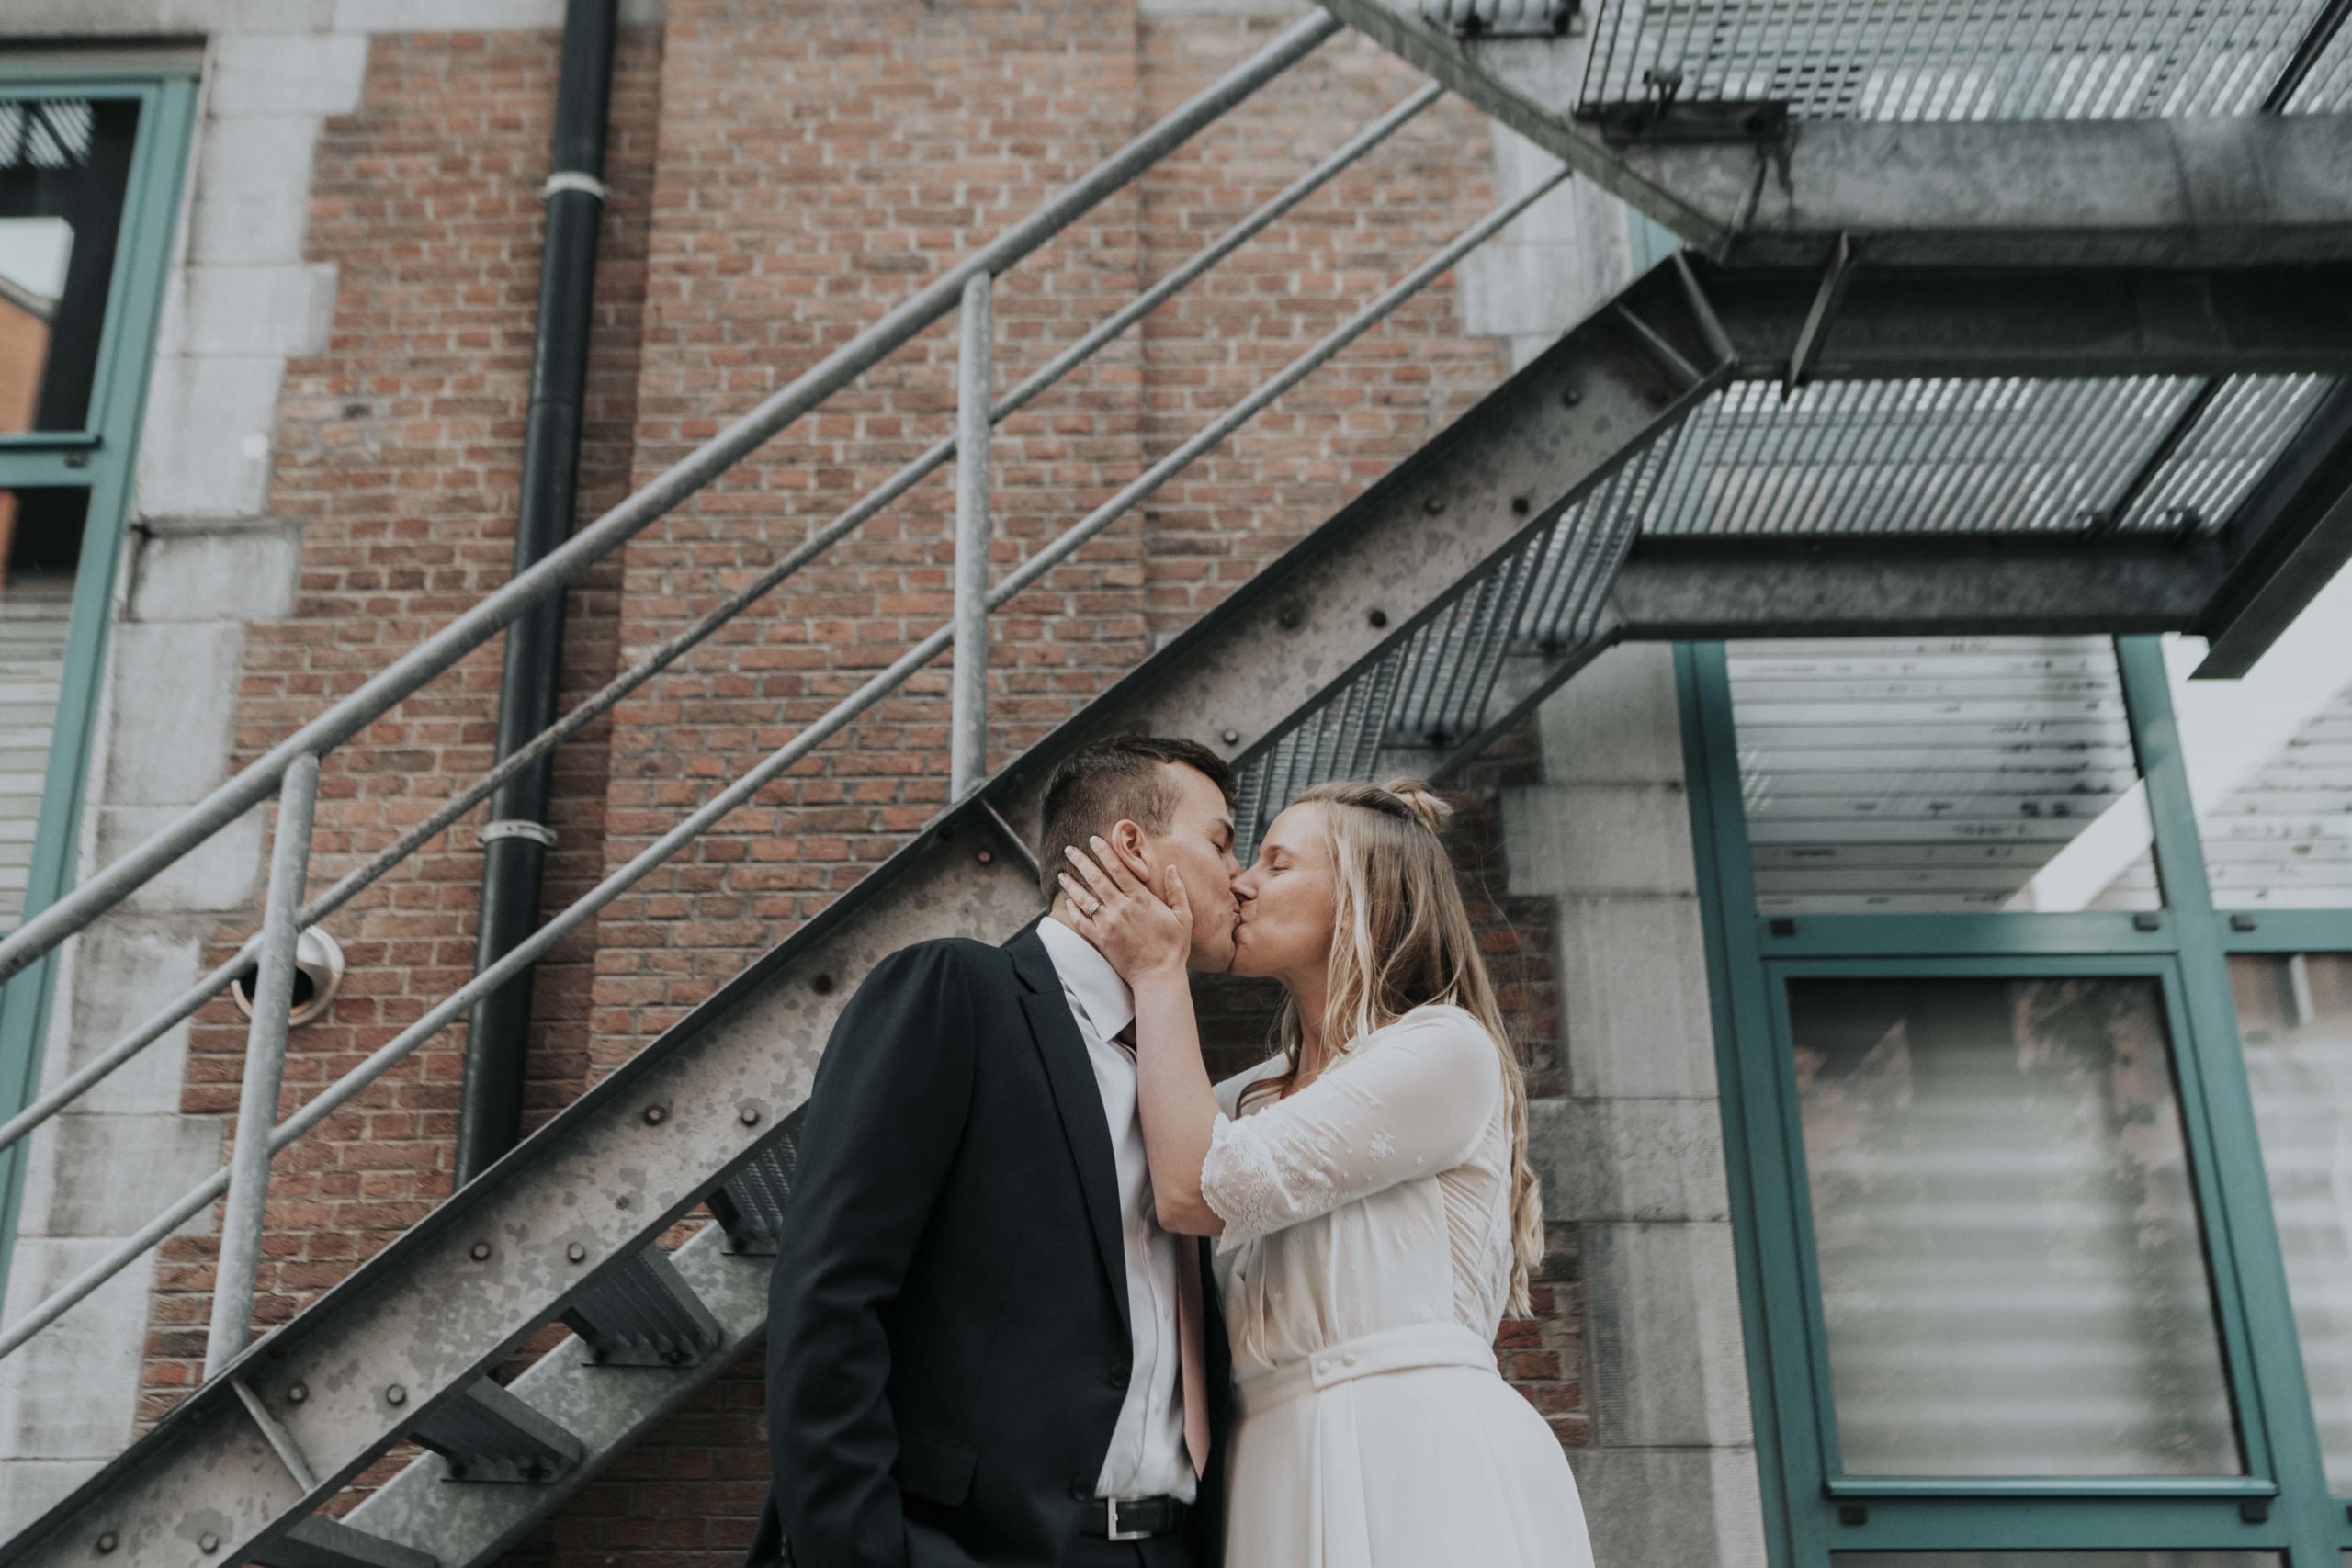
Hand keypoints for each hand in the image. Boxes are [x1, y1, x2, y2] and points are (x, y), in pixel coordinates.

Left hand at [1058, 835, 1191, 983]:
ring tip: (1062, 874)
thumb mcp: (1184, 916)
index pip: (1118, 867)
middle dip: (1081, 861)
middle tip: (1070, 850)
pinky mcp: (1100, 939)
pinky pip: (1081, 921)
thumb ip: (1176, 890)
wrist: (1158, 976)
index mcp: (1141, 899)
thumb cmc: (1173, 947)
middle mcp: (1121, 907)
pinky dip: (1073, 910)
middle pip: (1096, 878)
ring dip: (1071, 883)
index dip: (1104, 851)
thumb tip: (1172, 868)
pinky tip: (1068, 901)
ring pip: (1084, 897)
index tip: (1094, 840)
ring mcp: (1108, 923)